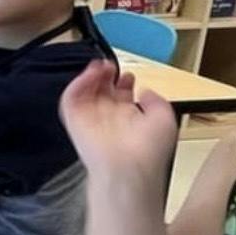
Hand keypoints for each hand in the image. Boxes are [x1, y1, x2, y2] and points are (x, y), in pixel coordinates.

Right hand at [59, 59, 176, 179]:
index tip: (128, 74)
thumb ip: (157, 102)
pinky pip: (70, 99)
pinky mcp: (75, 122)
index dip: (124, 81)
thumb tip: (146, 92)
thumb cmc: (147, 152)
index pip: (121, 95)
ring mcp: (90, 121)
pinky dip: (76, 84)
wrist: (127, 169)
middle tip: (109, 65)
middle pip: (102, 90)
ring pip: (84, 92)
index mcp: (129, 120)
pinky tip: (88, 76)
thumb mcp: (165, 119)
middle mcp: (109, 120)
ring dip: (89, 77)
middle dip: (106, 75)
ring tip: (98, 67)